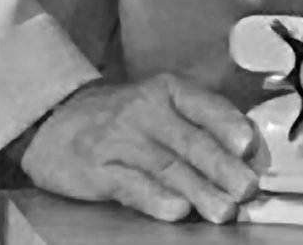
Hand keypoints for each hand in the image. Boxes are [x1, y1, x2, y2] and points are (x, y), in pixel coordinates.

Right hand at [13, 75, 260, 223]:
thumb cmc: (121, 116)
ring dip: (199, 191)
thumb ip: (197, 123)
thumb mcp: (159, 103)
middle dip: (223, 168)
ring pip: (167, 167)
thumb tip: (244, 154)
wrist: (53, 119)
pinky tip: (178, 211)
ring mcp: (121, 141)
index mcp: (168, 90)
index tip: (249, 146)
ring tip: (224, 210)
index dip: (229, 126)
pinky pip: (131, 186)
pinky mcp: (97, 170)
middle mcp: (146, 111)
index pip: (205, 106)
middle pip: (191, 142)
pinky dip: (156, 199)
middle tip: (247, 190)